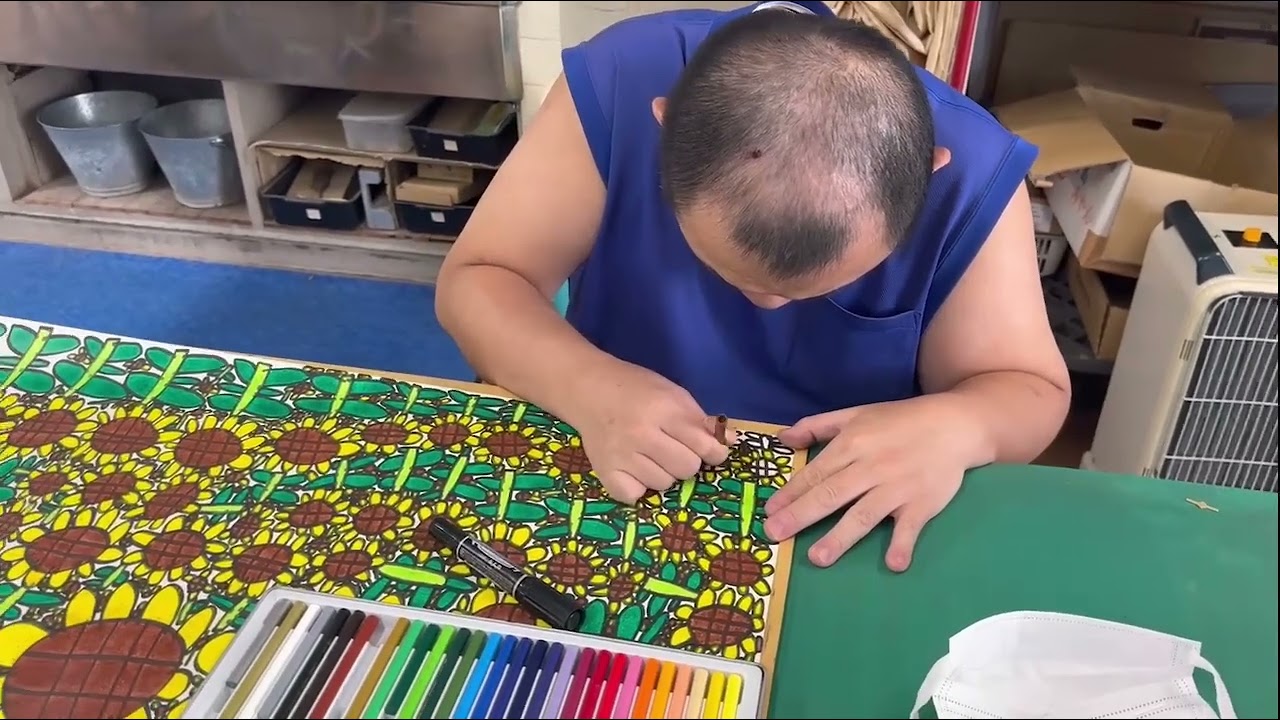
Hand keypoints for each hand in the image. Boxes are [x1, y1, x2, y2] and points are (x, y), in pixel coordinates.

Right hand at [573, 360, 728, 503]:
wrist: (589, 389)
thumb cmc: (637, 389)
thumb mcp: (673, 394)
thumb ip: (700, 420)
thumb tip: (729, 443)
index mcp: (664, 411)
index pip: (705, 447)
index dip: (714, 453)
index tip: (711, 452)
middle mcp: (642, 435)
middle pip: (686, 469)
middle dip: (686, 461)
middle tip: (672, 449)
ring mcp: (622, 455)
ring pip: (663, 484)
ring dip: (662, 473)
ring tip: (649, 455)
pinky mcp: (605, 472)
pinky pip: (635, 495)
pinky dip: (638, 487)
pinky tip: (633, 468)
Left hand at [763, 395, 978, 570]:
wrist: (954, 424)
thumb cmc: (900, 421)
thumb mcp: (856, 413)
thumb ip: (818, 426)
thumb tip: (783, 439)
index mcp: (852, 444)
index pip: (815, 473)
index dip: (790, 493)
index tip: (768, 512)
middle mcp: (871, 467)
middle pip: (831, 495)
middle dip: (800, 515)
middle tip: (774, 535)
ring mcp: (897, 488)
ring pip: (864, 514)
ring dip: (841, 537)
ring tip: (818, 558)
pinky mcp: (923, 503)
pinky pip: (911, 527)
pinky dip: (903, 544)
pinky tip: (893, 563)